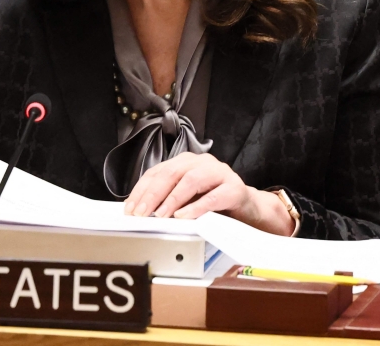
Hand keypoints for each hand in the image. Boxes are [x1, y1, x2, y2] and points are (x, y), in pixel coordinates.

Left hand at [122, 152, 295, 235]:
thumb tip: (140, 210)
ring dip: (172, 200)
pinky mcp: (234, 188)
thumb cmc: (214, 202)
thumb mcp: (187, 198)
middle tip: (141, 213)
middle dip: (153, 195)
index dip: (142, 190)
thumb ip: (168, 198)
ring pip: (191, 181)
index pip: (158, 172)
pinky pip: (213, 197)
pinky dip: (196, 207)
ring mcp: (219, 172)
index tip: (130, 208)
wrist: (248, 207)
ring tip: (160, 216)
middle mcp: (201, 162)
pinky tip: (184, 217)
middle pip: (171, 173)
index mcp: (186, 162)